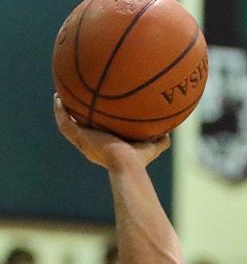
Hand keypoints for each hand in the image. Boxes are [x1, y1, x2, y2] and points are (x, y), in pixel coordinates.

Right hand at [54, 93, 168, 168]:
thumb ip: (160, 140)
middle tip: (74, 104)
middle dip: (76, 117)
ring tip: (60, 98)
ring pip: (67, 126)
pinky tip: (59, 98)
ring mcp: (83, 143)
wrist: (126, 165)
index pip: (97, 135)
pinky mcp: (79, 138)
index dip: (94, 126)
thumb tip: (171, 133)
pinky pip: (64, 123)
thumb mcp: (151, 147)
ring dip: (63, 112)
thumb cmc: (139, 161)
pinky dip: (59, 111)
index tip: (95, 115)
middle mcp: (91, 146)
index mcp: (105, 148)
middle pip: (80, 129)